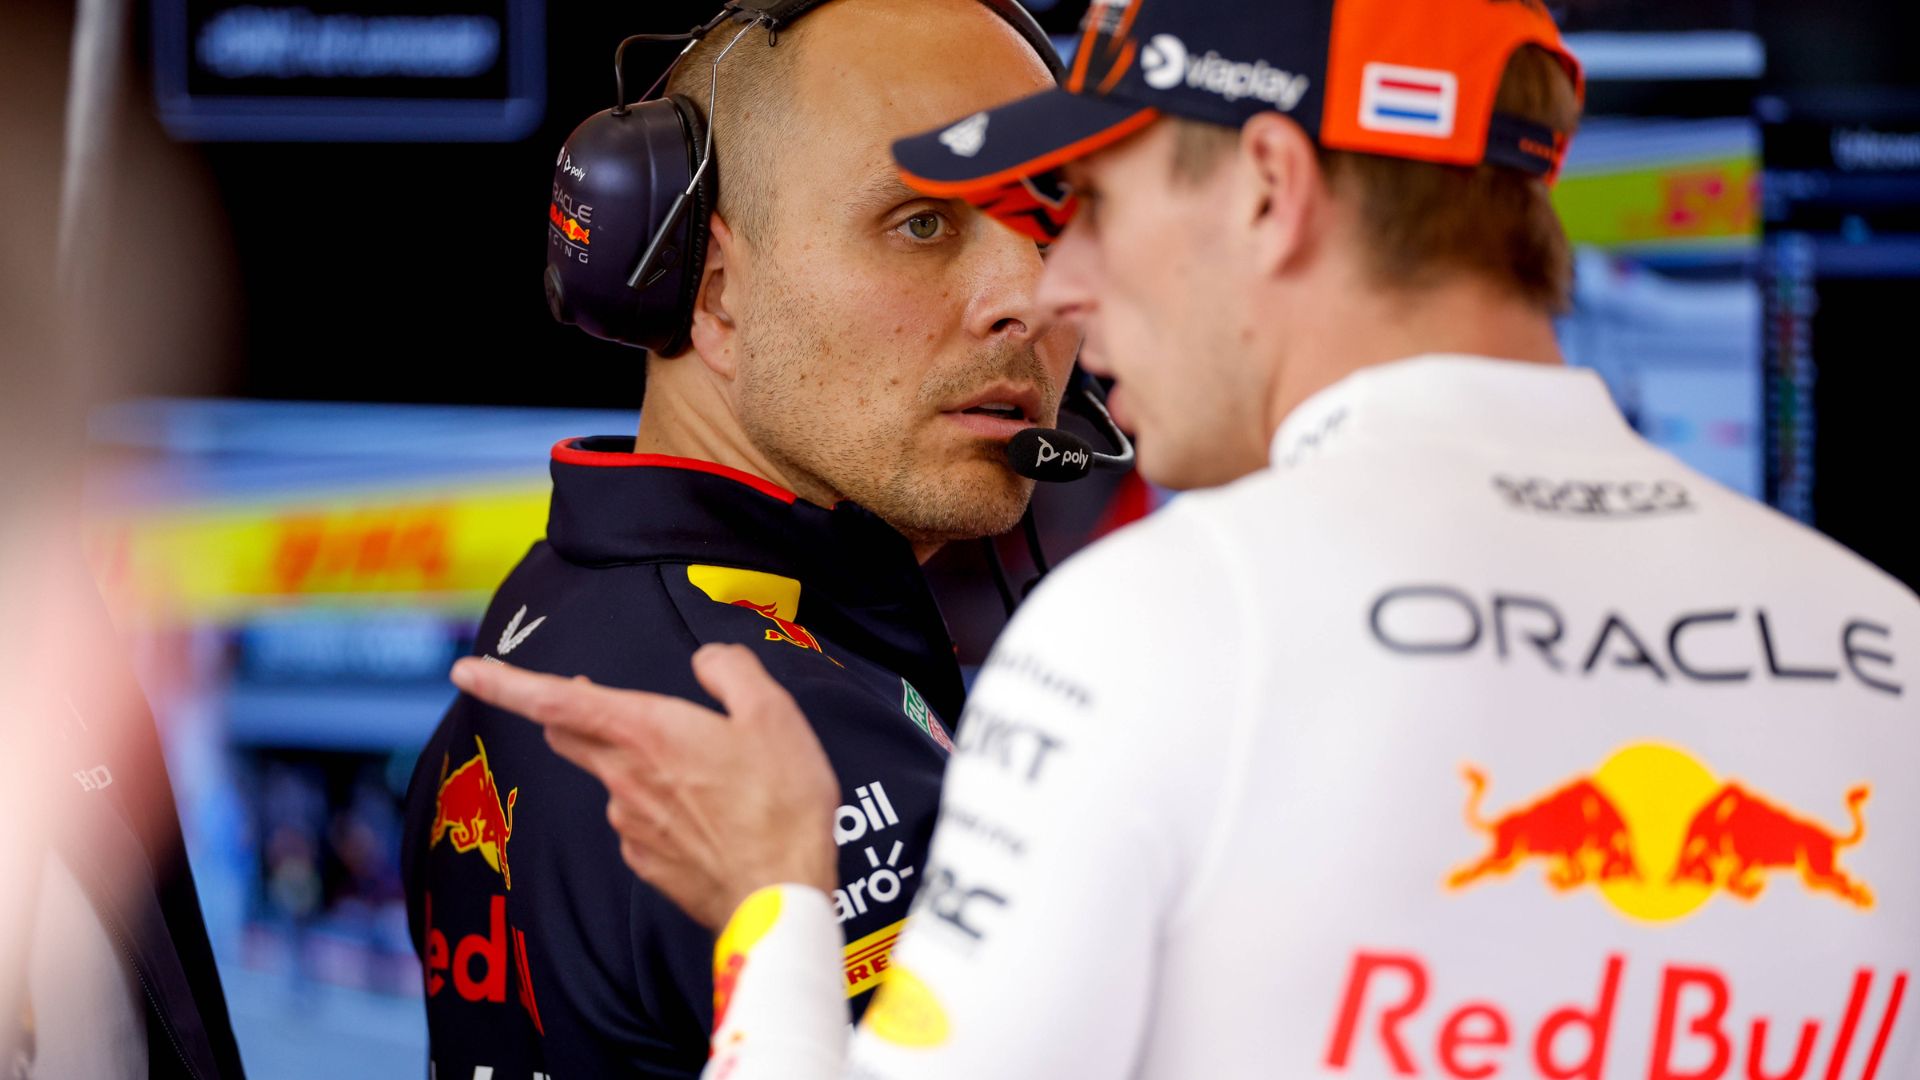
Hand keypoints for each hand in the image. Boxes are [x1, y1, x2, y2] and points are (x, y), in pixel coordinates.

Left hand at [450, 644, 840, 929]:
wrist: (779, 895)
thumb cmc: (779, 803)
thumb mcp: (773, 714)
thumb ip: (730, 671)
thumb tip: (707, 660)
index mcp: (646, 731)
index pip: (556, 700)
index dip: (505, 682)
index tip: (465, 670)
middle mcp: (624, 777)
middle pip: (571, 734)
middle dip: (570, 710)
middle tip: (591, 696)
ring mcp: (629, 825)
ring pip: (615, 778)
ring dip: (639, 765)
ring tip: (706, 771)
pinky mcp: (645, 861)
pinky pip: (639, 821)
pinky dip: (662, 809)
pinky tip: (705, 816)